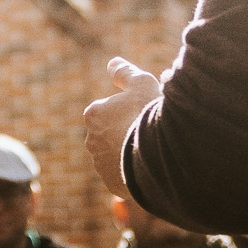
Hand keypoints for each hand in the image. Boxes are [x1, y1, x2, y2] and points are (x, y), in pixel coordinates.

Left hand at [83, 57, 162, 198]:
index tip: (142, 114)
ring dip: (129, 154)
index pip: (107, 111)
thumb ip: (124, 72)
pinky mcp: (112, 184)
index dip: (127, 111)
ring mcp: (100, 164)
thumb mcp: (141, 83)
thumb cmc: (148, 114)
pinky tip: (149, 167)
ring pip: (116, 157)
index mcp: (93, 115)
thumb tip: (112, 63)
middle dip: (125, 134)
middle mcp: (91, 140)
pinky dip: (133, 172)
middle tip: (148, 133)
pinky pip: (123, 176)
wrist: (156, 154)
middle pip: (110, 135)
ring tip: (151, 152)